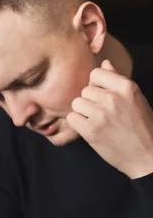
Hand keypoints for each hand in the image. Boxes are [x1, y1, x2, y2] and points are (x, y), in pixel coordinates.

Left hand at [68, 59, 152, 178]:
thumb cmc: (141, 126)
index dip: (96, 86)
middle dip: (90, 101)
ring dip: (82, 112)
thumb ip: (117, 79)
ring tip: (96, 121)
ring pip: (76, 103)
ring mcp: (101, 114)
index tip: (103, 97)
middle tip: (103, 114)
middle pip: (84, 90)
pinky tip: (90, 129)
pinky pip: (72, 118)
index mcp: (127, 87)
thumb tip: (104, 62)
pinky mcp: (91, 130)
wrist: (147, 155)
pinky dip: (78, 124)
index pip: (96, 74)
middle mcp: (113, 98)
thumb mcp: (135, 98)